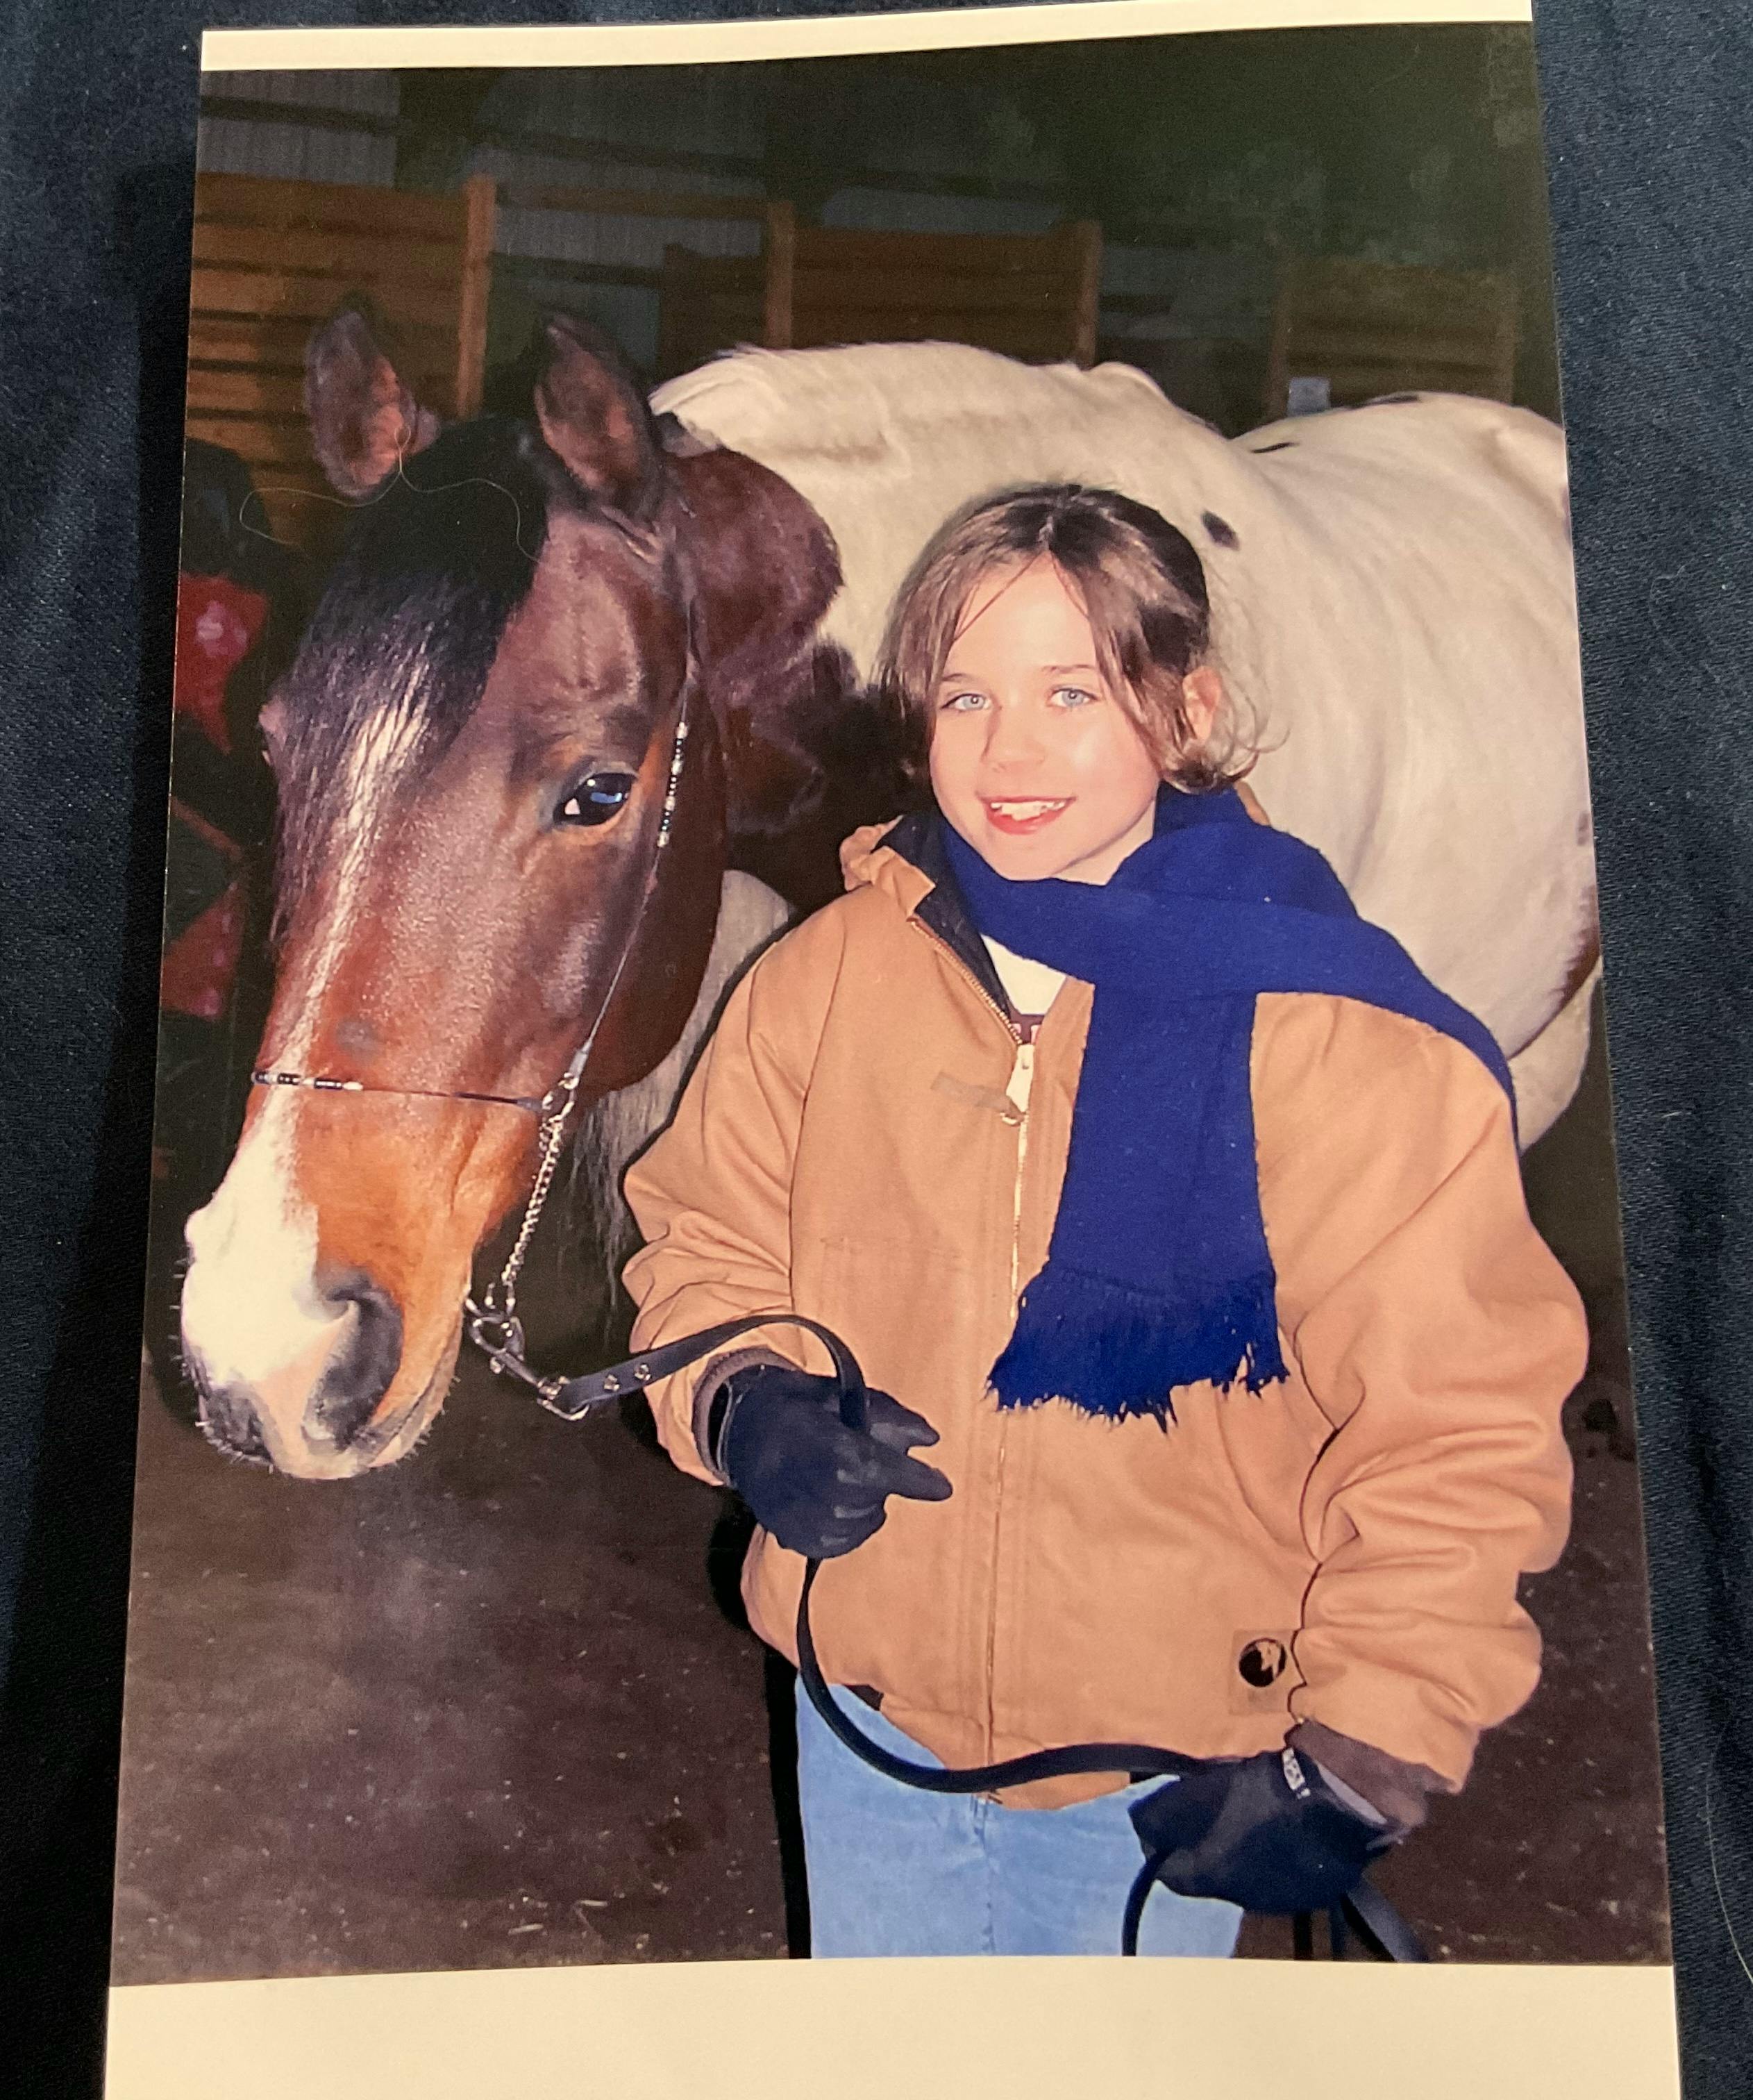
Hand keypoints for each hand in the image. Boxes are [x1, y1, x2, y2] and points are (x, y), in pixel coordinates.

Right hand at [713, 1364, 951, 1558]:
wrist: (739, 1430)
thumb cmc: (795, 1407)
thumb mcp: (838, 1394)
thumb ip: (888, 1415)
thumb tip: (931, 1438)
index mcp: (821, 1446)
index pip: (877, 1469)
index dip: (913, 1480)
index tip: (943, 1487)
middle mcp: (809, 1488)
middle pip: (870, 1499)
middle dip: (885, 1483)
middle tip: (874, 1461)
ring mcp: (797, 1518)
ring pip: (858, 1524)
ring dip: (868, 1505)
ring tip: (852, 1479)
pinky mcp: (791, 1538)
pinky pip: (838, 1543)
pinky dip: (850, 1526)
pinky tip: (843, 1504)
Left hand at [1129, 1746, 1396, 1914]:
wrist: (1336, 1800)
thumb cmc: (1261, 1790)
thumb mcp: (1200, 1790)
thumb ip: (1164, 1813)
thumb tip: (1140, 1827)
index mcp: (1211, 1876)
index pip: (1167, 1874)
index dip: (1159, 1848)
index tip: (1161, 1825)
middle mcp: (1242, 1898)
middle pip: (1208, 1876)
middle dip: (1202, 1849)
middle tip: (1207, 1815)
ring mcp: (1282, 1898)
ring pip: (1245, 1878)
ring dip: (1239, 1855)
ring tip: (1246, 1821)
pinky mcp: (1314, 1891)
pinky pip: (1281, 1876)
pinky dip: (1273, 1858)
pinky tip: (1280, 1831)